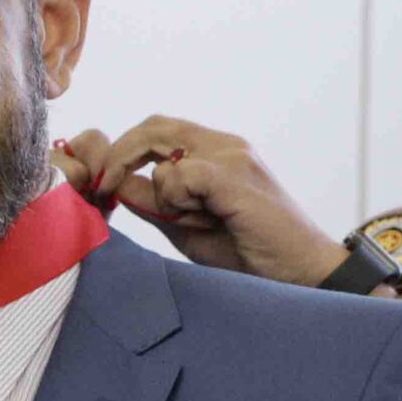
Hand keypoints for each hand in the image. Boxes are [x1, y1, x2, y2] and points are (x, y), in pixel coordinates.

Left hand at [53, 117, 346, 286]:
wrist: (299, 273)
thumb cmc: (246, 253)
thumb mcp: (186, 227)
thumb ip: (153, 203)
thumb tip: (115, 186)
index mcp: (215, 151)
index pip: (155, 129)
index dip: (121, 152)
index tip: (102, 184)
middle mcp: (225, 145)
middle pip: (152, 126)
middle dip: (118, 158)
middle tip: (104, 190)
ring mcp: (233, 156)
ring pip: (163, 154)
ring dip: (160, 194)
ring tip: (192, 222)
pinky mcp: (235, 176)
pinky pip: (179, 174)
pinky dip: (176, 200)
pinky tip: (201, 220)